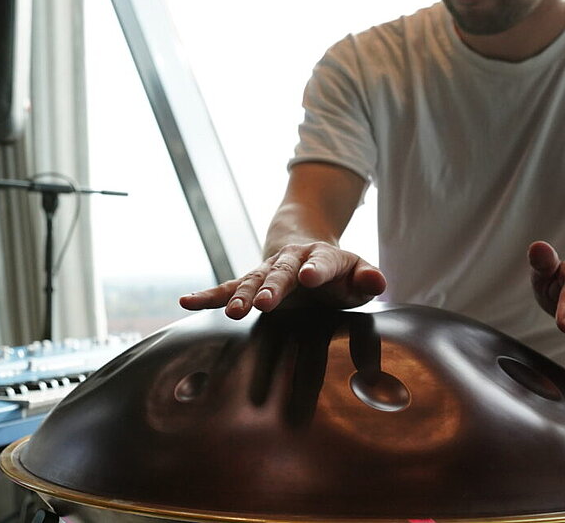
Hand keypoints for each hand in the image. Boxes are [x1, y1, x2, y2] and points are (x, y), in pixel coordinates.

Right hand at [179, 242, 386, 319]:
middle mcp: (292, 260)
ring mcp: (268, 270)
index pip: (322, 262)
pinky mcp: (251, 282)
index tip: (309, 277)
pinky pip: (227, 287)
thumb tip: (378, 283)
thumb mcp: (359, 274)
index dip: (317, 268)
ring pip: (252, 280)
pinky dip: (208, 296)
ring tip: (233, 312)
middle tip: (264, 303)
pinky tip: (186, 302)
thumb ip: (368, 278)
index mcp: (323, 258)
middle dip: (272, 286)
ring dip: (241, 295)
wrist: (308, 251)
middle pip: (281, 271)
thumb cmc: (340, 274)